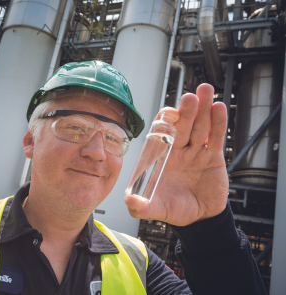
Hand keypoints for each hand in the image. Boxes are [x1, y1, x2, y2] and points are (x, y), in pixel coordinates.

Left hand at [125, 84, 228, 225]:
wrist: (199, 219)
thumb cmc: (175, 209)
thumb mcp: (157, 209)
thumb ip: (142, 207)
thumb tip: (129, 202)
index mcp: (161, 157)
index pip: (161, 133)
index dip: (165, 121)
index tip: (168, 113)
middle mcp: (178, 151)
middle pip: (183, 125)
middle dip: (187, 110)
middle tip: (190, 97)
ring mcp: (195, 152)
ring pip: (200, 127)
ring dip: (203, 109)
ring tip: (205, 91)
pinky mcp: (213, 157)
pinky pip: (215, 138)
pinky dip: (218, 123)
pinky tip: (219, 108)